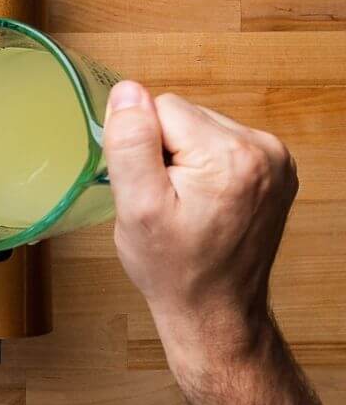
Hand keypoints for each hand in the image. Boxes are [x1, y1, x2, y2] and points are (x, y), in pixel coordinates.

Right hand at [102, 81, 297, 381]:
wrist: (216, 312)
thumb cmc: (174, 271)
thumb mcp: (137, 211)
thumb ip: (131, 146)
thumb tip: (127, 92)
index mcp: (230, 155)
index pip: (163, 108)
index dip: (143, 149)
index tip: (151, 192)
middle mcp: (263, 149)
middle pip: (187, 117)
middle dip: (167, 154)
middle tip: (167, 204)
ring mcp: (276, 159)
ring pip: (205, 129)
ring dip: (187, 161)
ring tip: (187, 208)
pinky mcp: (277, 169)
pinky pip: (225, 146)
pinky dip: (208, 169)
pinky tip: (206, 205)